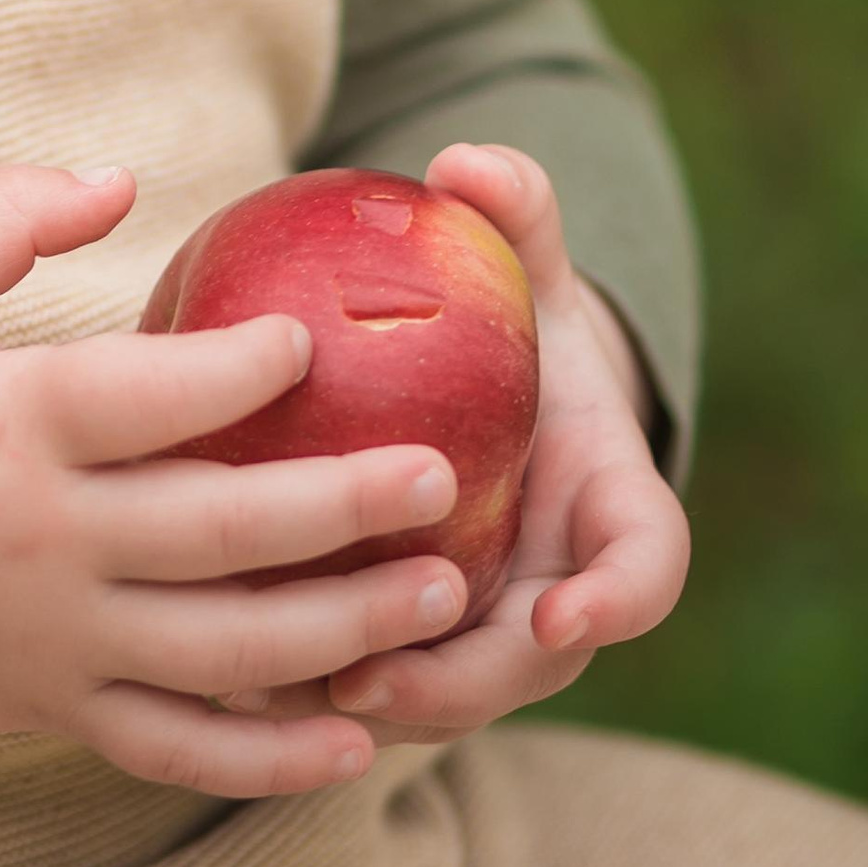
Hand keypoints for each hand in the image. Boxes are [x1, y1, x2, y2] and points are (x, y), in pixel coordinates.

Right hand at [0, 161, 474, 796]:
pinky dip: (272, 757)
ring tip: (441, 594)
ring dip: (342, 628)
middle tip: (439, 476)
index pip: (147, 395)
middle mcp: (42, 539)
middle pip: (218, 531)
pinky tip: (357, 740)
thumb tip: (124, 179)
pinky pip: (179, 747)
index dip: (240, 369)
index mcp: (7, 423)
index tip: (318, 343)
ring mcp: (52, 637)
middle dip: (341, 506)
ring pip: (224, 648)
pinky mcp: (52, 707)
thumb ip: (2, 212)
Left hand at [221, 144, 689, 748]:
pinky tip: (222, 680)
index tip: (568, 614)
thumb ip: (514, 210)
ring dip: (371, 704)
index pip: (644, 567)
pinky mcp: (416, 653)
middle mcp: (560, 593)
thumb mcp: (522, 265)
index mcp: (610, 508)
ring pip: (442, 698)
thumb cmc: (512, 324)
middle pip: (530, 665)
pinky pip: (372, 686)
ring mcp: (490, 638)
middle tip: (377, 679)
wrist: (489, 396)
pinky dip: (309, 691)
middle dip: (459, 683)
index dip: (617, 600)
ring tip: (281, 689)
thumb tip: (466, 162)